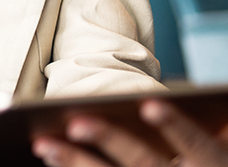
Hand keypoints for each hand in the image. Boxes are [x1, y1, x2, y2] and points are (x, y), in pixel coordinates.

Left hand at [32, 100, 227, 166]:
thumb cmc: (208, 159)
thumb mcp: (216, 145)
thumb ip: (202, 124)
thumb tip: (165, 94)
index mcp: (213, 163)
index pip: (198, 145)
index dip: (177, 127)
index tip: (151, 106)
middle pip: (145, 164)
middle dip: (109, 141)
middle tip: (74, 123)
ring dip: (76, 164)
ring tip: (43, 145)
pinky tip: (50, 160)